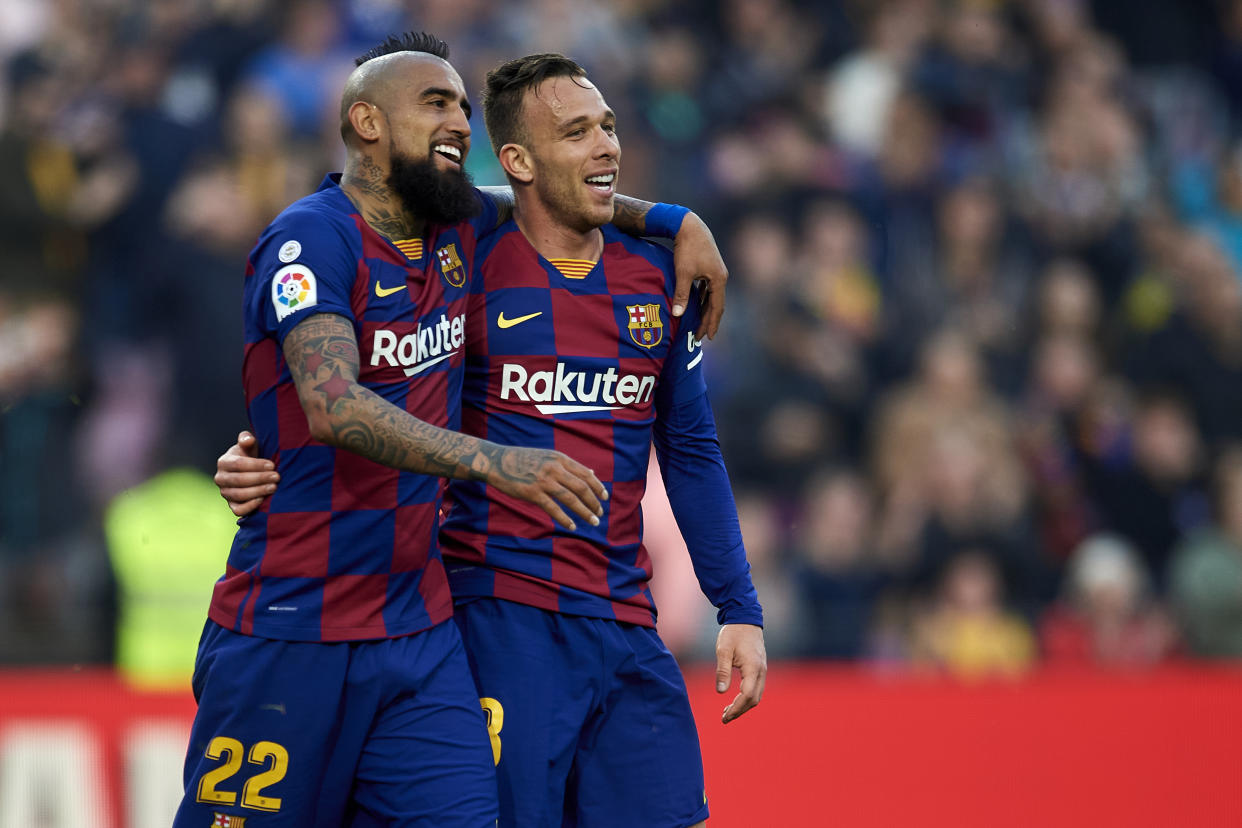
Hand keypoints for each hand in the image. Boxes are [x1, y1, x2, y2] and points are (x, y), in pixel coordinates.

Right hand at [215, 431, 278, 516]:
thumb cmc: (250, 455)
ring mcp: (225, 493)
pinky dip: (250, 506)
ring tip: (274, 487)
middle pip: (239, 480)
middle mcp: (220, 479)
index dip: (256, 465)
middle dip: (260, 479)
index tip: (272, 465)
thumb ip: (246, 439)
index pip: (238, 464)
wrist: (250, 471)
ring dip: (258, 491)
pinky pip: (238, 510)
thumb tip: (248, 440)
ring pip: (239, 495)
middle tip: (277, 477)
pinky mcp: (231, 505)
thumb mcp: (249, 445)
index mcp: (223, 462)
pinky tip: (263, 499)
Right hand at [483, 446, 607, 530]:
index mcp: (560, 459)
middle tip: (600, 513)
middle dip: (594, 502)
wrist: (496, 462)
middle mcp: (554, 468)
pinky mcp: (532, 493)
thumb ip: (569, 466)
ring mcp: (543, 480)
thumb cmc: (523, 460)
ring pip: (571, 499)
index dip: (598, 486)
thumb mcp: (549, 457)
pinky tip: (572, 526)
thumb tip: (592, 472)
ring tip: (593, 521)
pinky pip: (553, 508)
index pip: (586, 474)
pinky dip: (564, 519)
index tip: (605, 497)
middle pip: (582, 487)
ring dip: (585, 512)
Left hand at [671, 212, 726, 340]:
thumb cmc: (686, 249)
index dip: (712, 323)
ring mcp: (716, 271)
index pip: (717, 307)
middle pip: (716, 303)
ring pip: (712, 296)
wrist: (689, 225)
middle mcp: (721, 276)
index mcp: (719, 279)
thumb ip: (682, 295)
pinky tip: (698, 304)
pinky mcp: (710, 266)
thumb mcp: (683, 273)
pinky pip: (708, 288)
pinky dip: (704, 298)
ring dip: (706, 310)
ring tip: (700, 323)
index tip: (708, 337)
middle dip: (709, 320)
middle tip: (702, 336)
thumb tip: (678, 315)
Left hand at [715, 624, 765, 723]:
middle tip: (724, 718)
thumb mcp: (723, 650)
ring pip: (756, 695)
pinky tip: (735, 699)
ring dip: (743, 706)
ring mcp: (762, 670)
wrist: (745, 618)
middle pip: (754, 699)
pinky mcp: (760, 668)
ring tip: (727, 711)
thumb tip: (721, 692)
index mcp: (753, 668)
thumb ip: (722, 671)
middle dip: (740, 711)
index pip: (746, 695)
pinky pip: (756, 688)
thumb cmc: (733, 633)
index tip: (724, 716)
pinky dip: (747, 698)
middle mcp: (761, 671)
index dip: (736, 708)